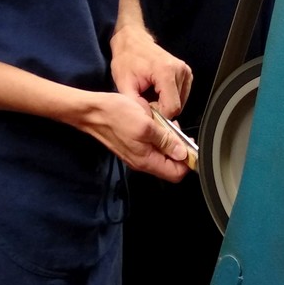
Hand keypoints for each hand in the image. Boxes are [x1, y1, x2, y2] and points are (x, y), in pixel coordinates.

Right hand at [74, 90, 188, 183]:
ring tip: (163, 123)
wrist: (92, 111)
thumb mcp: (146, 125)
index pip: (176, 173)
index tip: (191, 145)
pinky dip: (157, 135)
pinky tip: (154, 122)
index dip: (187, 161)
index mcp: (146, 160)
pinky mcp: (132, 145)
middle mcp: (142, 161)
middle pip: (170, 164)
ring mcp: (137, 153)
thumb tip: (182, 153)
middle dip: (178, 148)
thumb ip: (166, 140)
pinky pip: (151, 145)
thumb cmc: (115, 115)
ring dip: (167, 139)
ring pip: (162, 153)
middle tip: (176, 130)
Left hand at [109, 24, 192, 119]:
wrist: (132, 41)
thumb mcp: (124, 83)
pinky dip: (170, 97)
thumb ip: (136, 104)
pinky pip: (182, 95)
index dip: (159, 114)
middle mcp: (180, 71)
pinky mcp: (187, 73)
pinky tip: (158, 91)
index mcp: (166, 72)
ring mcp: (186, 71)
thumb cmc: (127, 59)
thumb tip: (148, 120)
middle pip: (178, 106)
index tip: (146, 108)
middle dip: (162, 109)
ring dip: (166, 103)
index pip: (172, 108)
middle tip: (146, 100)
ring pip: (181, 102)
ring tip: (151, 94)